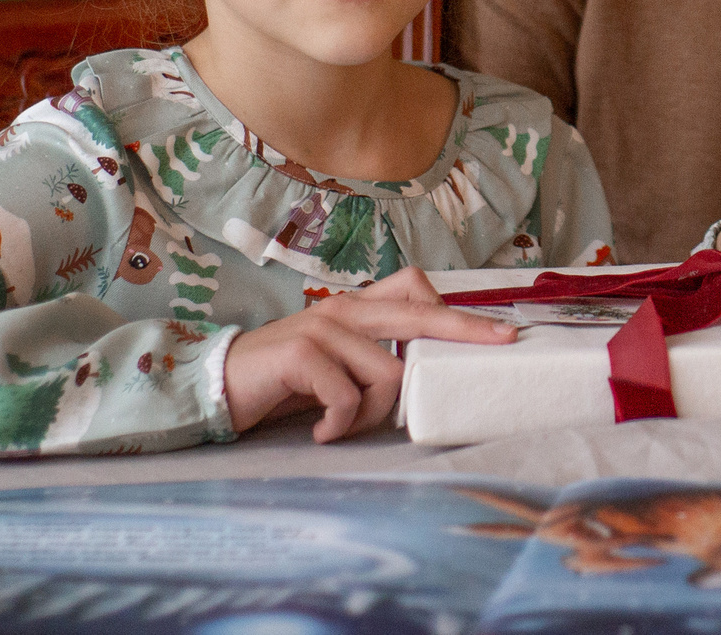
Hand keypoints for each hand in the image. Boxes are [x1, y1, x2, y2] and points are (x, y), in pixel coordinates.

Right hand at [223, 266, 516, 441]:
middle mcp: (344, 308)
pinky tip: (322, 432)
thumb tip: (425, 370)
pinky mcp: (303, 354)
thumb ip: (373, 354)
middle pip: (420, 313)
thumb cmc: (284, 380)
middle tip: (502, 342)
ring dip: (372, 413)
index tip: (496, 329)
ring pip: (388, 372)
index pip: (415, 288)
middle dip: (466, 329)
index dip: (454, 307)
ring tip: (340, 426)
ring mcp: (324, 327)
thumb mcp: (335, 360)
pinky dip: (341, 424)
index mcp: (356, 306)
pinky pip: (348, 396)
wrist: (218, 385)